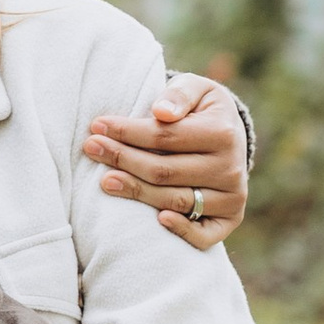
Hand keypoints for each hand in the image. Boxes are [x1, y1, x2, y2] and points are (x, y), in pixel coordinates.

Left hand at [83, 74, 246, 247]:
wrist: (230, 135)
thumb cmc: (202, 110)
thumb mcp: (196, 88)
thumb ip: (179, 94)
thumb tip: (161, 111)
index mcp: (223, 133)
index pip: (165, 137)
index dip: (128, 132)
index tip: (97, 126)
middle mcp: (231, 168)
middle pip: (165, 171)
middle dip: (123, 159)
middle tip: (91, 148)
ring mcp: (231, 197)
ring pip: (175, 200)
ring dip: (136, 192)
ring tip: (104, 180)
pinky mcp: (230, 219)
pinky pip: (205, 235)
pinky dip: (182, 231)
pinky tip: (157, 220)